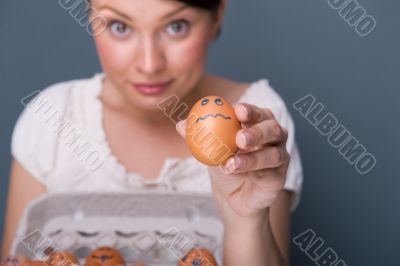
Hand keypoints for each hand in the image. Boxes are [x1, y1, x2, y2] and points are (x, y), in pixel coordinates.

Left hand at [176, 103, 289, 222]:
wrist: (233, 197)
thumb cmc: (224, 165)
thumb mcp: (210, 150)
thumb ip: (198, 137)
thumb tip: (180, 125)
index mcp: (256, 123)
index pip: (256, 113)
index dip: (249, 110)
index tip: (237, 110)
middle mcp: (272, 136)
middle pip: (272, 128)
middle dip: (257, 131)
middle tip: (240, 138)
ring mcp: (279, 155)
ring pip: (273, 152)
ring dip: (253, 157)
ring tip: (231, 162)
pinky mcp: (280, 174)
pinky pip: (271, 171)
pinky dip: (253, 170)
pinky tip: (235, 170)